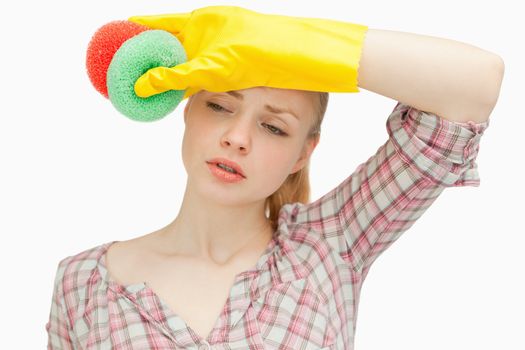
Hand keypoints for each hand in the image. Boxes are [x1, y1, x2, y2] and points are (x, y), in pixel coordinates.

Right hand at [128, 5, 367, 98]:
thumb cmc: (260, 53)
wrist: (302, 58)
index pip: (156, 24)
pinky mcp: (235, 58)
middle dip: (148, 56)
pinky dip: (189, 77)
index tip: (113, 44)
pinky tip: (182, 91)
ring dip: (169, 70)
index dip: (134, 33)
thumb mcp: (213, 67)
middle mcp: (210, 29)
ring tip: (147, 86)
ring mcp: (222, 42)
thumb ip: (176, 75)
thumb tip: (141, 85)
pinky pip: (203, 66)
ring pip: (187, 56)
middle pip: (169, 41)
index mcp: (201, 21)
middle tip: (126, 73)